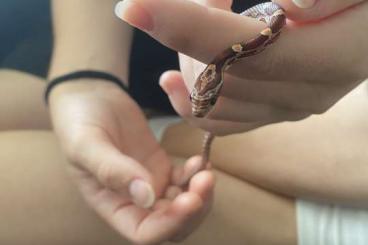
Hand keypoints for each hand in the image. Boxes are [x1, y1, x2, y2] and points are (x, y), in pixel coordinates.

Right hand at [48, 80, 213, 243]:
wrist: (90, 97)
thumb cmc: (79, 122)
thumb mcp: (86, 145)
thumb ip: (112, 171)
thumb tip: (146, 198)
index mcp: (112, 205)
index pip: (144, 232)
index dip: (169, 224)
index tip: (188, 201)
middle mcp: (133, 201)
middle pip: (171, 223)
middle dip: (193, 209)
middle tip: (205, 182)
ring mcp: (150, 183)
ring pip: (183, 204)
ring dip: (199, 193)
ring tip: (205, 170)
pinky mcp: (161, 165)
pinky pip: (185, 180)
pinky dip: (196, 174)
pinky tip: (200, 161)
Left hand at [115, 0, 367, 134]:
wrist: (364, 27)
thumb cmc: (359, 4)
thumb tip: (289, 5)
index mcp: (333, 57)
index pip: (245, 49)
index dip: (185, 26)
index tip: (131, 6)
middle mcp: (309, 93)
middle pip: (221, 76)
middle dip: (186, 33)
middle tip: (184, 0)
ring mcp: (290, 109)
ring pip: (215, 103)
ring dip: (188, 61)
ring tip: (188, 22)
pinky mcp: (275, 113)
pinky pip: (223, 123)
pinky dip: (191, 105)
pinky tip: (172, 82)